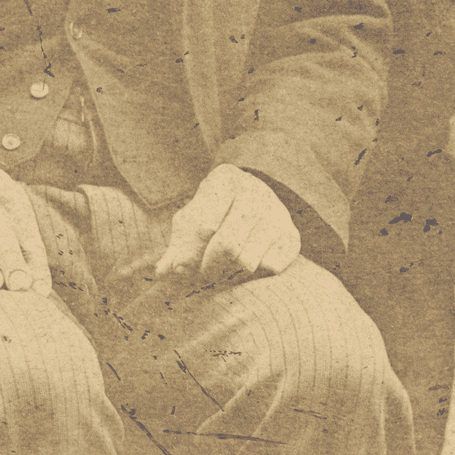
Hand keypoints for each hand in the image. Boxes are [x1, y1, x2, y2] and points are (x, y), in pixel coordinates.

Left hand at [153, 165, 300, 286]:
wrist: (256, 202)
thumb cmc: (215, 212)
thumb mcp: (192, 219)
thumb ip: (178, 245)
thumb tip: (163, 271)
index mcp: (225, 179)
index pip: (203, 225)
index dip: (189, 254)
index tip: (182, 269)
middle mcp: (255, 191)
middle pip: (226, 245)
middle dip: (209, 267)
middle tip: (203, 273)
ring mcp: (277, 212)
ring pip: (247, 260)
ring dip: (230, 274)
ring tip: (223, 269)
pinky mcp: (292, 235)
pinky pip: (269, 268)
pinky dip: (255, 275)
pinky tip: (247, 264)